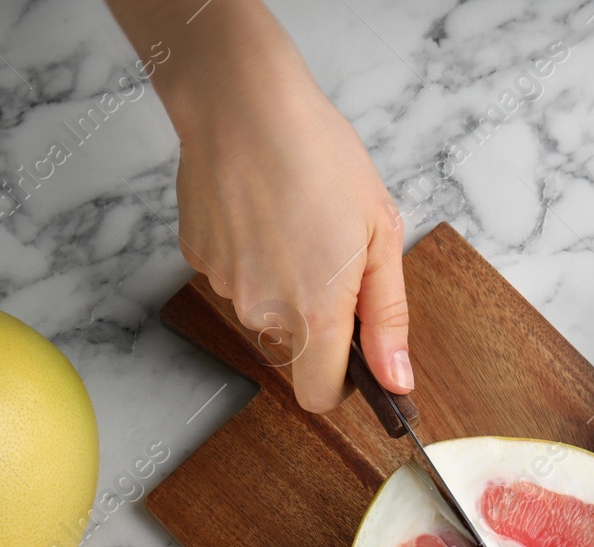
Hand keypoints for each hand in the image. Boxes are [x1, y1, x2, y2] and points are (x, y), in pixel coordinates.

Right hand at [154, 13, 410, 410]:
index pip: (319, 396)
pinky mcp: (197, 256)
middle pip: (294, 343)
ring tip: (296, 217)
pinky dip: (252, 252)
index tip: (354, 352)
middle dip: (316, 312)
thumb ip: (387, 317)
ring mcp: (223, 285)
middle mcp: (261, 310)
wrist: (245, 102)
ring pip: (263, 305)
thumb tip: (396, 380)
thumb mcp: (381, 236)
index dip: (341, 382)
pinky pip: (235, 273)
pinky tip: (263, 209)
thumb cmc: (320, 157)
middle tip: (333, 247)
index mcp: (314, 313)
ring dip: (283, 278)